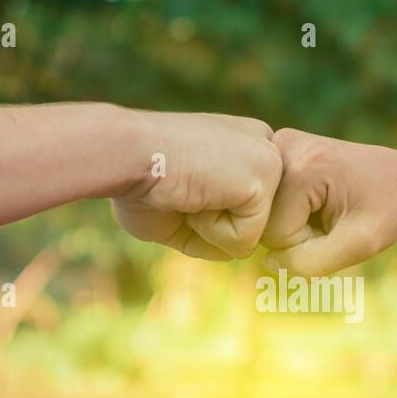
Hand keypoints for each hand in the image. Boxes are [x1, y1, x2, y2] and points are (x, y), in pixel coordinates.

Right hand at [113, 111, 281, 259]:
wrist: (126, 154)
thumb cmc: (140, 181)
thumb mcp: (181, 211)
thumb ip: (214, 227)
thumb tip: (241, 251)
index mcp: (243, 147)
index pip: (248, 209)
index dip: (211, 216)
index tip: (181, 187)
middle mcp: (263, 146)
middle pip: (255, 226)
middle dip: (213, 225)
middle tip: (184, 189)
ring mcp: (270, 159)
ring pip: (253, 235)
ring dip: (211, 228)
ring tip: (191, 190)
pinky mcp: (266, 175)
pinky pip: (246, 239)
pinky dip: (212, 230)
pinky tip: (196, 193)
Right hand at [261, 128, 396, 275]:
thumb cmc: (388, 211)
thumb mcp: (358, 245)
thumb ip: (309, 263)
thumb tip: (269, 262)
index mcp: (302, 167)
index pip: (274, 235)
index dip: (306, 244)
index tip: (338, 225)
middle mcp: (283, 146)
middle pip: (265, 220)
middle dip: (297, 232)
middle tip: (334, 217)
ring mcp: (278, 143)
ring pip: (266, 211)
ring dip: (294, 221)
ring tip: (328, 207)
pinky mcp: (278, 147)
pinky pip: (269, 199)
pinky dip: (291, 208)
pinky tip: (317, 198)